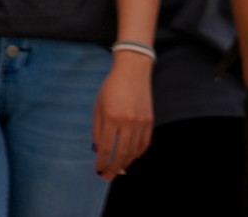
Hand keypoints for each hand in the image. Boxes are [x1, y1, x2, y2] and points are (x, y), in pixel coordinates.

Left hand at [93, 55, 154, 178]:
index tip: (97, 170)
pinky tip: (131, 157)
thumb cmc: (111, 87)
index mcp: (112, 117)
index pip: (106, 147)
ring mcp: (141, 121)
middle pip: (121, 152)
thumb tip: (99, 150)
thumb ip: (97, 129)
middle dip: (113, 168)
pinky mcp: (150, 120)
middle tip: (107, 177)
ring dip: (126, 163)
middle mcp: (128, 121)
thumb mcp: (98, 106)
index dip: (101, 162)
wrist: (133, 71)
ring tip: (118, 170)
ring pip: (134, 150)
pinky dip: (138, 153)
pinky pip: (145, 142)